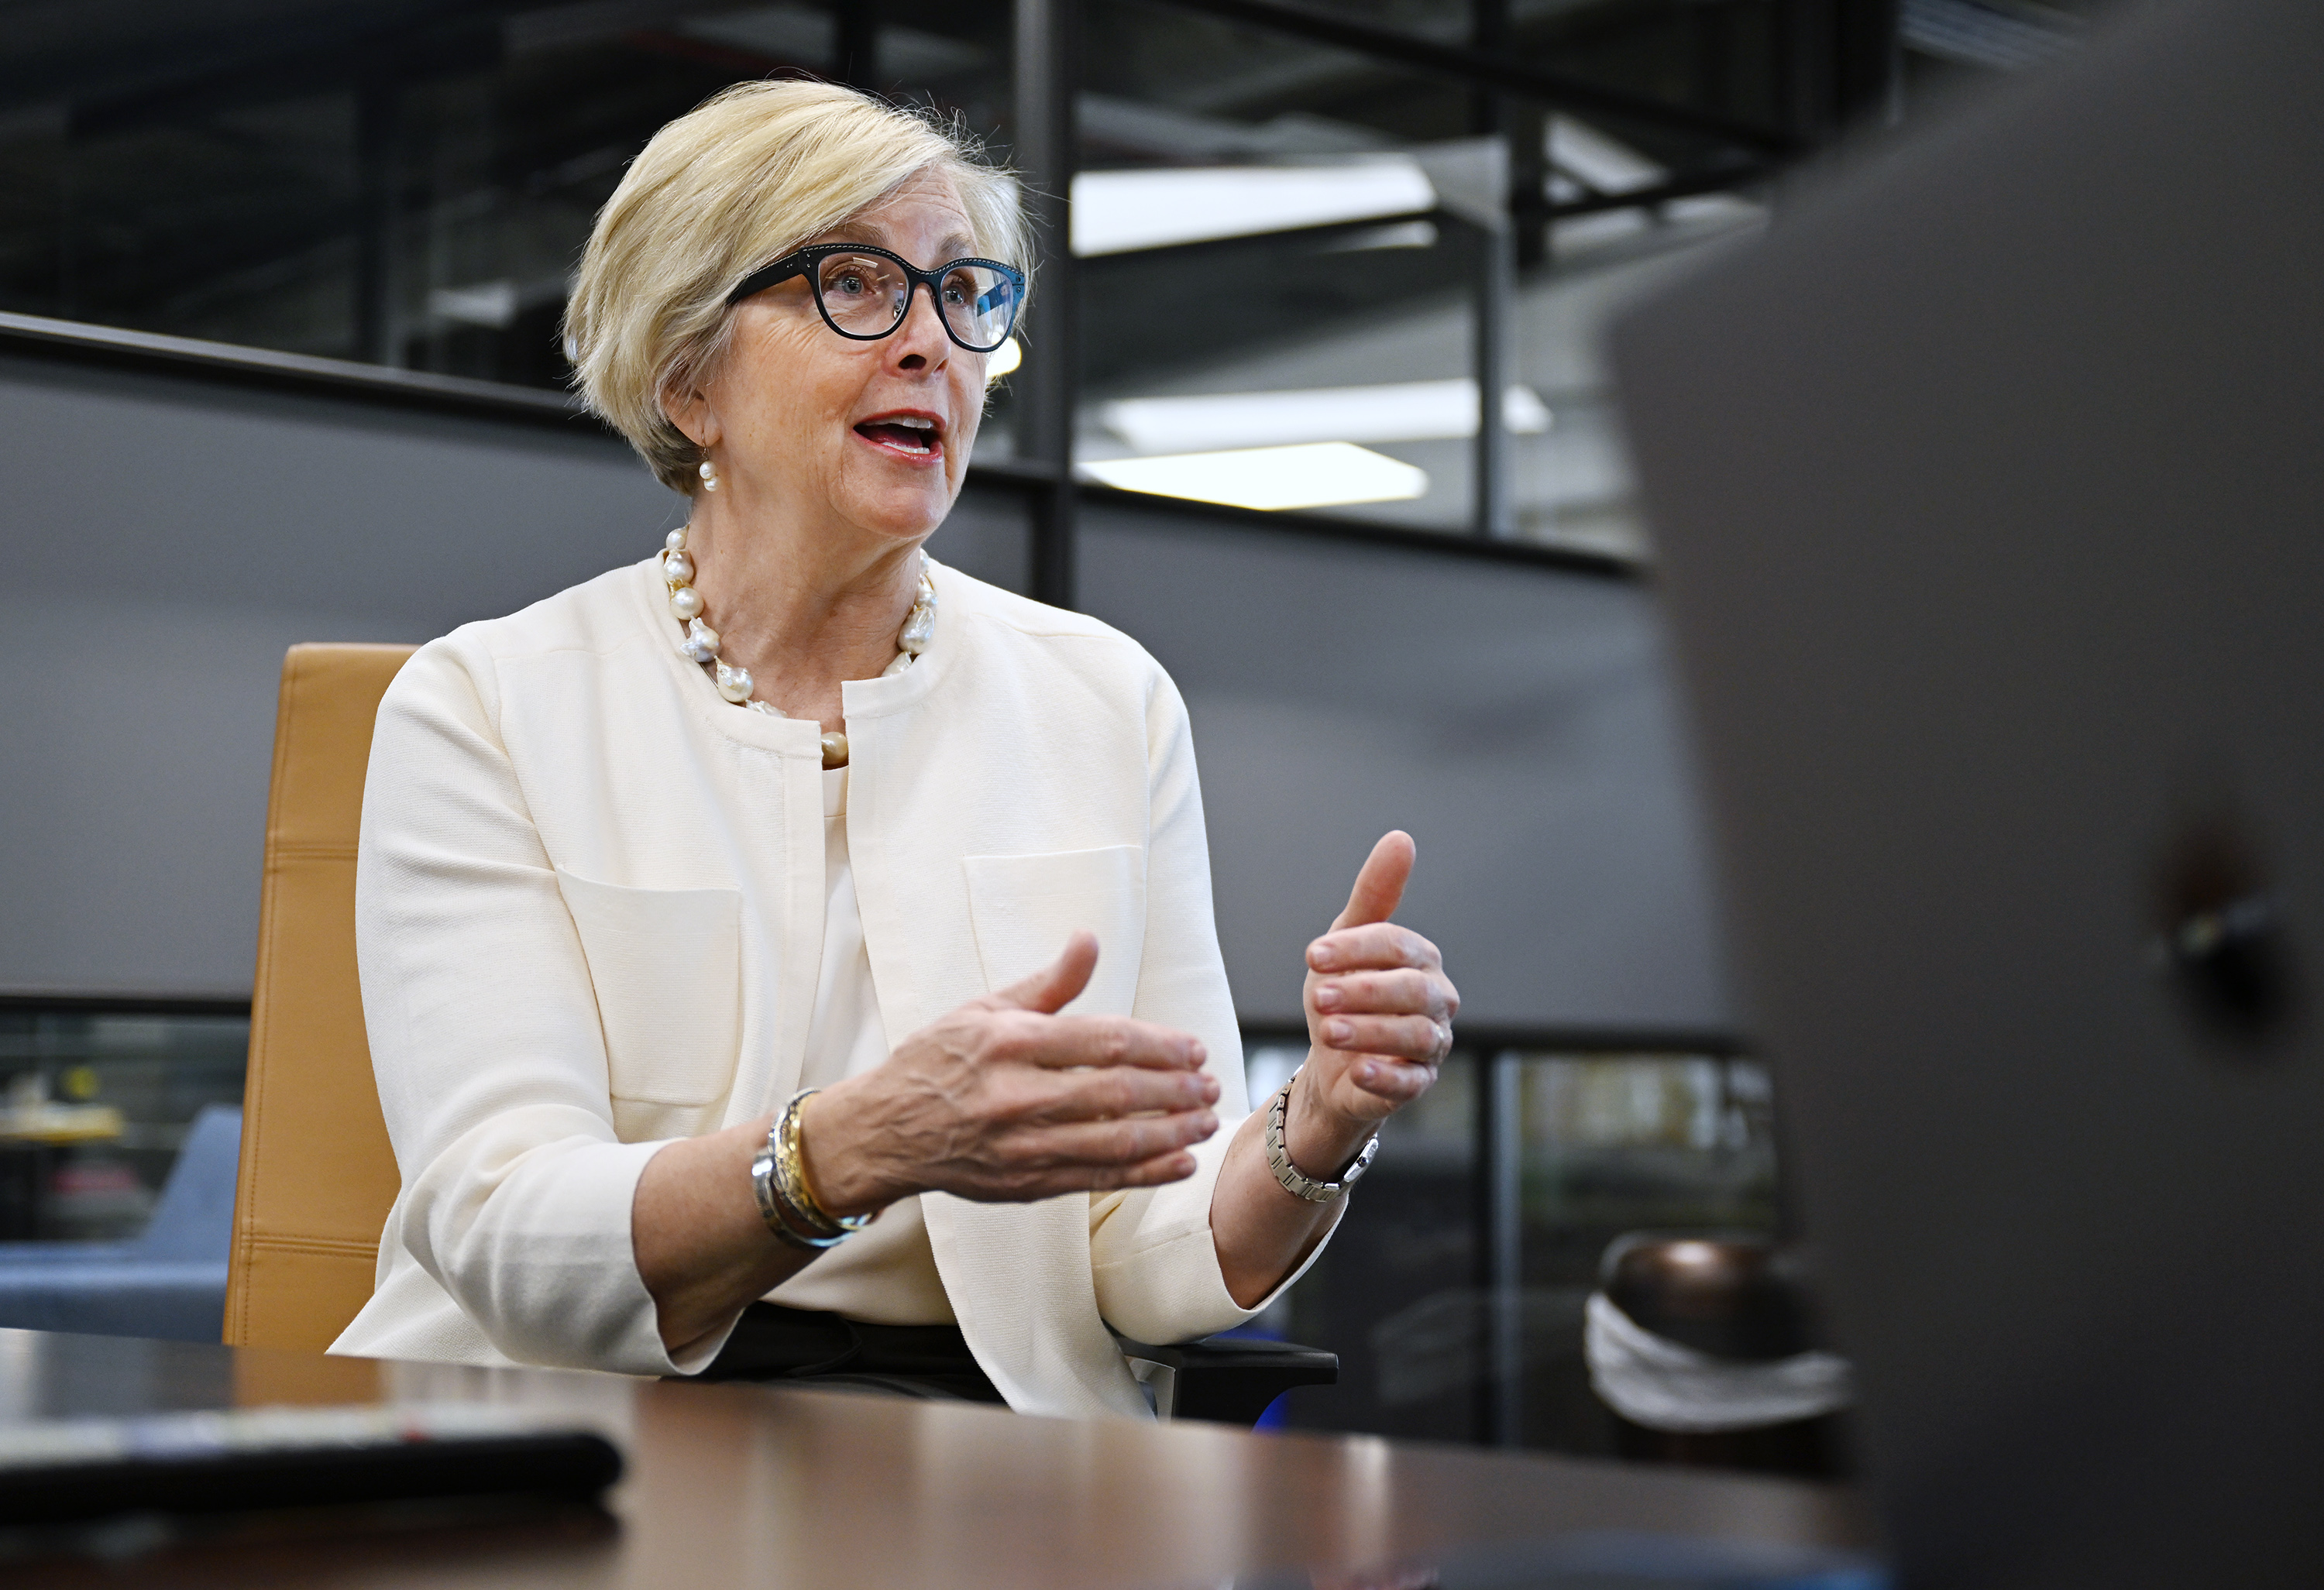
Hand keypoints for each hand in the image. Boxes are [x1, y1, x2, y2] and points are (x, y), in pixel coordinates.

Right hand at [802, 932, 1220, 1213]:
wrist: (884, 1130)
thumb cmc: (936, 1061)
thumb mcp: (983, 1008)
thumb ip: (1047, 983)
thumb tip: (1089, 939)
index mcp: (1008, 1042)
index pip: (1102, 1040)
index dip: (1159, 1045)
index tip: (1195, 1048)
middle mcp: (1015, 1095)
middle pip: (1116, 1092)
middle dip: (1175, 1090)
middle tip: (1212, 1085)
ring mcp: (1020, 1145)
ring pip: (1113, 1141)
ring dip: (1171, 1133)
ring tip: (1206, 1122)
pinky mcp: (1024, 1183)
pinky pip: (1097, 1179)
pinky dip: (1144, 1174)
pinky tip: (1179, 1162)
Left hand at [1291, 831, 1457, 1163]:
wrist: (1329, 1065)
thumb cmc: (1343, 995)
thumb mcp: (1345, 943)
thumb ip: (1373, 895)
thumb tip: (1401, 838)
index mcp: (1420, 960)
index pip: (1397, 946)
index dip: (1356, 949)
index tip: (1312, 956)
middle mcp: (1435, 1000)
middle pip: (1412, 991)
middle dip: (1364, 991)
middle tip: (1318, 995)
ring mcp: (1431, 1044)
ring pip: (1414, 1036)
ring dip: (1369, 1031)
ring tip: (1328, 1030)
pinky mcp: (1418, 1083)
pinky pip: (1412, 1082)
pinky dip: (1386, 1076)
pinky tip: (1358, 1070)